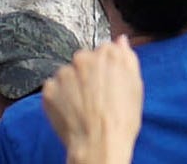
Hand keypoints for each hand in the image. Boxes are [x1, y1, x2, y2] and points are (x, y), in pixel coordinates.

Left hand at [40, 39, 142, 163]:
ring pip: (67, 75)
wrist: (99, 145)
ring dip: (72, 87)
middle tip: (95, 99)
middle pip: (83, 61)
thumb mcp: (135, 88)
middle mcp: (83, 58)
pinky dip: (60, 99)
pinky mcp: (50, 88)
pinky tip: (71, 112)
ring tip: (83, 108)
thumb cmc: (120, 122)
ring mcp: (64, 73)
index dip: (106, 69)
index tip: (107, 83)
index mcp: (106, 55)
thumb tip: (121, 41)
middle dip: (87, 76)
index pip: (104, 51)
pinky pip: (54, 89)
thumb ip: (128, 58)